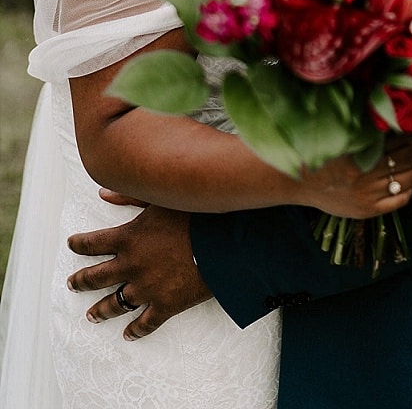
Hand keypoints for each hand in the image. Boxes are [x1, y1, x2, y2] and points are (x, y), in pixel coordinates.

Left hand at [66, 193, 211, 339]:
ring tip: (91, 315)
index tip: (72, 244)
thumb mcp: (159, 200)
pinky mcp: (165, 305)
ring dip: (101, 310)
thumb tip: (103, 193)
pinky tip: (128, 334)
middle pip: (96, 277)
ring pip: (115, 304)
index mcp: (128, 238)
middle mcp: (131, 265)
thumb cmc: (193, 215)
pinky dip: (135, 330)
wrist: (222, 243)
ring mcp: (146, 288)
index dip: (79, 244)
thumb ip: (129, 197)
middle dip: (81, 281)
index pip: (93, 243)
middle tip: (72, 284)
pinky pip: (145, 323)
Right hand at [297, 137, 411, 218]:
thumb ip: (365, 132)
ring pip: (409, 179)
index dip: (406, 137)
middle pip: (407, 160)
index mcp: (360, 153)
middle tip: (410, 146)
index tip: (405, 133)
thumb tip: (391, 123)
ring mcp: (369, 195)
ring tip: (407, 163)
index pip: (398, 143)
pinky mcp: (369, 210)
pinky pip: (402, 199)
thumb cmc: (321, 155)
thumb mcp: (342, 138)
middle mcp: (366, 175)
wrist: (300, 182)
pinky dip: (407, 189)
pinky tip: (402, 182)